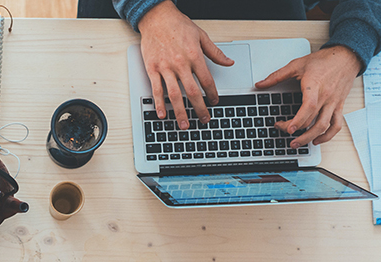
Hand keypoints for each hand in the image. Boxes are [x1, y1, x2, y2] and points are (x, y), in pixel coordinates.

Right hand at [138, 1, 234, 129]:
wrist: (157, 18)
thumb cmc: (177, 25)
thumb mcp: (201, 36)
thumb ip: (215, 52)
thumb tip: (228, 62)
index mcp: (194, 56)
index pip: (206, 80)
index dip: (212, 94)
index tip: (215, 102)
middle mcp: (180, 64)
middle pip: (192, 92)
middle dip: (200, 108)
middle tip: (204, 119)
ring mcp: (165, 67)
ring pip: (174, 95)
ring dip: (180, 112)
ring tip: (184, 124)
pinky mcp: (152, 69)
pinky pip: (156, 90)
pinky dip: (159, 103)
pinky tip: (162, 114)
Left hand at [255, 45, 362, 147]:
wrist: (346, 57)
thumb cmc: (323, 60)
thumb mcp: (297, 65)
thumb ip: (277, 76)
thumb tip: (260, 84)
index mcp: (315, 86)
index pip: (309, 107)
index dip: (298, 120)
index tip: (288, 128)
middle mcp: (326, 97)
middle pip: (313, 120)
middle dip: (297, 130)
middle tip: (283, 132)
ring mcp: (334, 103)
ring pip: (325, 126)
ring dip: (311, 138)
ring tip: (297, 143)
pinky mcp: (339, 106)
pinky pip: (337, 124)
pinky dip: (328, 135)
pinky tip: (317, 140)